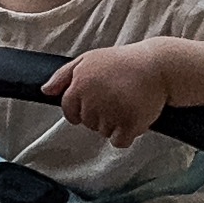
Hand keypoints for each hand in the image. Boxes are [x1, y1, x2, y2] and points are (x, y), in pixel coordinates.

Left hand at [40, 45, 170, 146]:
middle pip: (87, 123)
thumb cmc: (121, 62)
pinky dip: (127, 135)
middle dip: (100, 115)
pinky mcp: (130, 123)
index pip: (69, 110)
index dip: (80, 110)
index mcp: (80, 84)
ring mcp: (112, 112)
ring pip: (103, 133)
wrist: (158, 66)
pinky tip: (134, 118)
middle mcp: (93, 100)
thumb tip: (45, 91)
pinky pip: (119, 142)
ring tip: (128, 104)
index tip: (95, 103)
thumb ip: (63, 75)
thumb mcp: (88, 60)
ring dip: (115, 124)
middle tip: (117, 98)